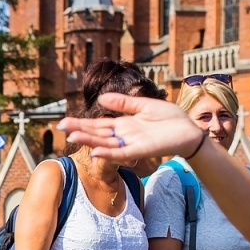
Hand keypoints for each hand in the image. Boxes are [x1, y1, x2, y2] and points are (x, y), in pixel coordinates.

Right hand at [58, 93, 206, 165]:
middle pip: (97, 133)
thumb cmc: (170, 118)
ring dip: (89, 140)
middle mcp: (124, 135)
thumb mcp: (143, 105)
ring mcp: (130, 143)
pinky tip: (95, 151)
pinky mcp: (140, 150)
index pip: (98, 124)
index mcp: (124, 124)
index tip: (64, 122)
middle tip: (60, 127)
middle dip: (79, 130)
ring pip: (105, 143)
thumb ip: (123, 103)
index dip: (82, 123)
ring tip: (72, 136)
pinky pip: (120, 153)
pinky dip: (108, 153)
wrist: (189, 130)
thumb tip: (102, 97)